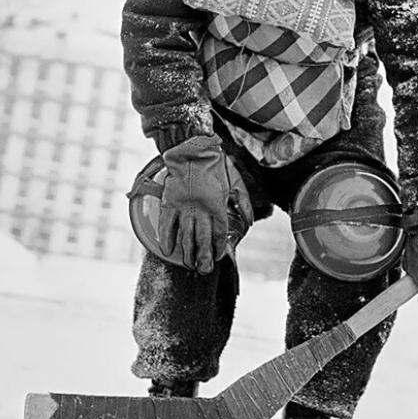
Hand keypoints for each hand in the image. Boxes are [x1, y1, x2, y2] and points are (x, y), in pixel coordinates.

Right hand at [158, 135, 234, 273]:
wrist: (193, 148)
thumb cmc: (216, 163)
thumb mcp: (236, 181)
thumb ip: (244, 202)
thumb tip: (249, 222)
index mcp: (218, 205)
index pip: (219, 233)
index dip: (218, 248)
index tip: (218, 258)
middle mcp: (202, 209)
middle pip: (203, 240)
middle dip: (204, 257)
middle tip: (203, 270)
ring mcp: (185, 207)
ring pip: (186, 236)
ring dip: (188, 252)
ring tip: (189, 265)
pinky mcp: (170, 201)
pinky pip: (167, 224)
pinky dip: (167, 237)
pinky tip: (168, 250)